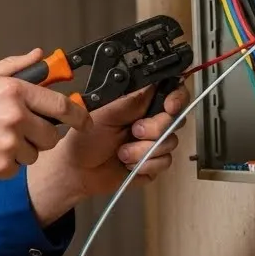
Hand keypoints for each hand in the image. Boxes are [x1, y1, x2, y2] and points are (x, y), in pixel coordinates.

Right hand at [0, 48, 92, 187]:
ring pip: (34, 154)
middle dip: (41, 135)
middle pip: (51, 135)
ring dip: (21, 150)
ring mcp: (8, 143)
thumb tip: (41, 56)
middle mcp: (14, 117)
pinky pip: (16, 168)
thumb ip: (16, 66)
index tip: (83, 120)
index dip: (78, 115)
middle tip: (20, 130)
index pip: (61, 105)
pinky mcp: (0, 166)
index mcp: (13, 91)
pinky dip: (5, 164)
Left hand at [26, 81, 189, 223]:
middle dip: (155, 128)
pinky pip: (164, 163)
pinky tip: (127, 164)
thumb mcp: (105, 114)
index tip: (170, 106)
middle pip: (176, 120)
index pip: (170, 95)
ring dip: (144, 150)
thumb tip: (153, 84)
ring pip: (170, 143)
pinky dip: (144, 165)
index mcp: (139, 106)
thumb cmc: (85, 140)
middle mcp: (150, 123)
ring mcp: (153, 144)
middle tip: (134, 131)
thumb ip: (131, 100)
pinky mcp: (154, 164)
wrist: (78, 171)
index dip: (177, 98)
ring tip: (122, 152)